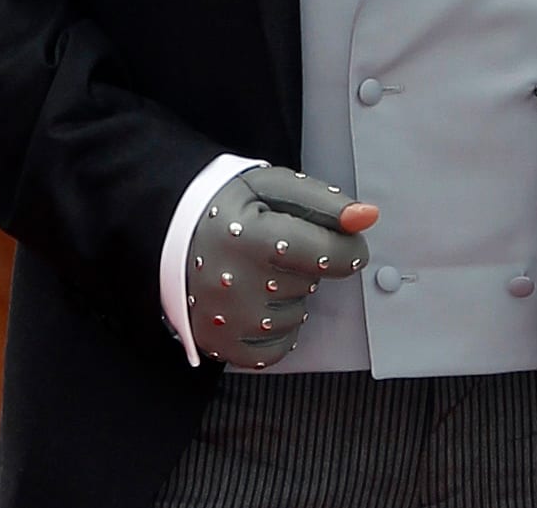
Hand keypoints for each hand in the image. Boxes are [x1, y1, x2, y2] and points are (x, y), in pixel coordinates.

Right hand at [185, 166, 376, 366]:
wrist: (169, 230)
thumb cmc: (228, 205)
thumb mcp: (275, 187)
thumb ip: (325, 202)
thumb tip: (367, 218)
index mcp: (250, 235)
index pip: (328, 253)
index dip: (346, 247)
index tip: (344, 242)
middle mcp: (235, 282)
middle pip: (310, 283)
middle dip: (304, 264)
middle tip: (271, 246)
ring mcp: (225, 319)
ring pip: (295, 315)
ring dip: (288, 295)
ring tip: (256, 271)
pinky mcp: (218, 344)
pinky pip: (276, 349)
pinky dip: (277, 328)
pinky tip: (257, 301)